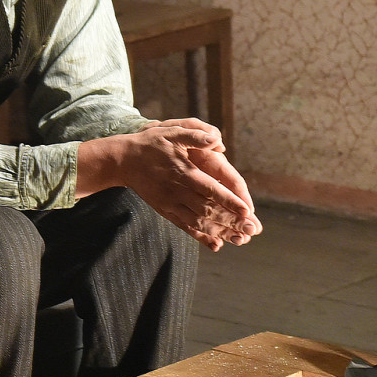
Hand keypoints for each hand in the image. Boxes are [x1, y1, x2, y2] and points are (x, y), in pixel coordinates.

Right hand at [109, 124, 260, 251]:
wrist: (123, 161)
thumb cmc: (150, 144)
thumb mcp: (171, 132)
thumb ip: (194, 134)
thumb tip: (217, 139)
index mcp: (183, 172)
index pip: (210, 189)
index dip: (229, 200)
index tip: (247, 211)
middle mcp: (177, 191)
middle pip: (208, 210)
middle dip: (231, 221)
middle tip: (252, 230)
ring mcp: (171, 203)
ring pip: (198, 221)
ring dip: (220, 231)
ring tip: (240, 239)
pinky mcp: (165, 210)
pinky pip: (185, 226)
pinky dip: (201, 236)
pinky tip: (216, 244)